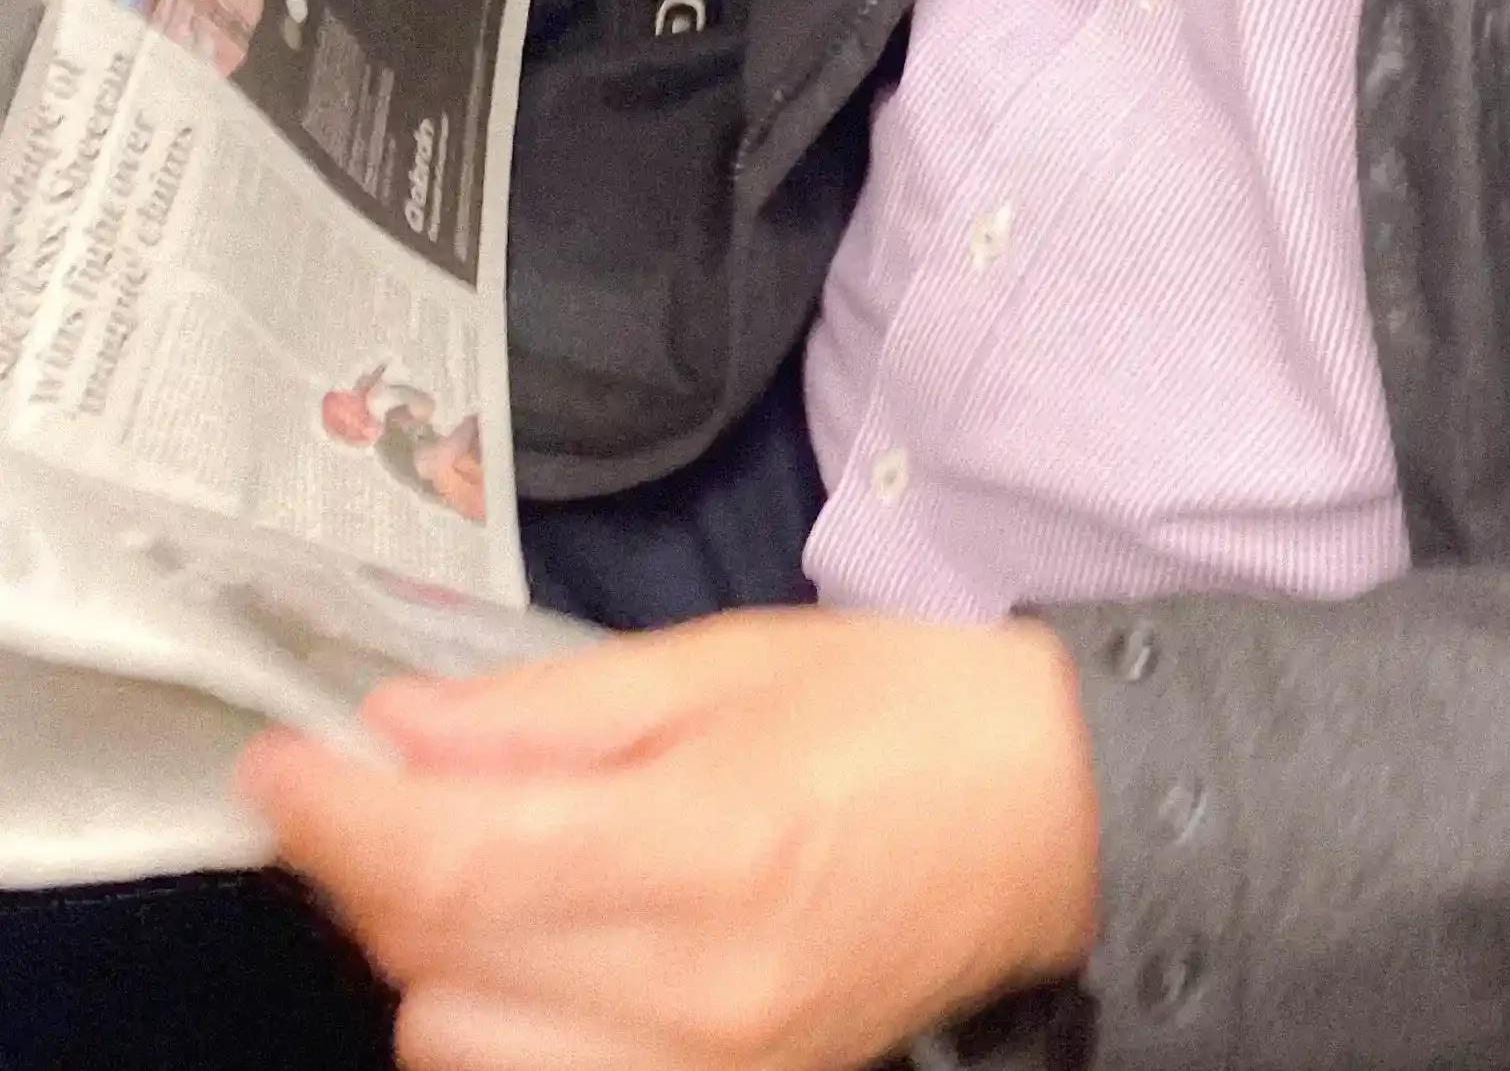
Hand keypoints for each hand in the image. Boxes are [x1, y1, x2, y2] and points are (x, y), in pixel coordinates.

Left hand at [236, 609, 1101, 1070]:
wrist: (1044, 817)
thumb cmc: (897, 713)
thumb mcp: (724, 663)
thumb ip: (548, 711)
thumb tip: (396, 734)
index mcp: (709, 848)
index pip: (453, 871)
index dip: (337, 821)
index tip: (280, 766)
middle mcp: (698, 996)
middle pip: (436, 970)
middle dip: (388, 872)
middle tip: (409, 782)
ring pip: (463, 1049)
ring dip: (440, 954)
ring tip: (507, 857)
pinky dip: (503, 1017)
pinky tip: (547, 938)